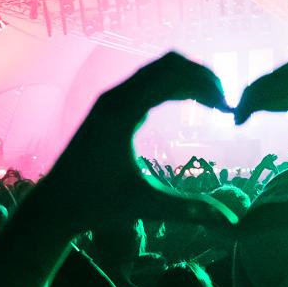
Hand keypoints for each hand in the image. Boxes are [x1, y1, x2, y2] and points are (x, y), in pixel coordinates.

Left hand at [36, 52, 238, 232]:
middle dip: (201, 77)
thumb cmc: (96, 205)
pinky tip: (188, 104)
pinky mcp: (108, 106)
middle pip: (168, 64)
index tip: (228, 108)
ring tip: (213, 103)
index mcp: (123, 112)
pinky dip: (170, 86)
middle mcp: (115, 97)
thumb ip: (188, 209)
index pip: (173, 76)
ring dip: (187, 80)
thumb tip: (232, 222)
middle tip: (225, 104)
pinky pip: (145, 83)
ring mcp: (109, 99)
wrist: (56, 203)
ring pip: (156, 71)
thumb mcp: (144, 205)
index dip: (206, 86)